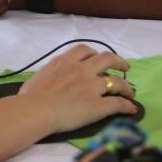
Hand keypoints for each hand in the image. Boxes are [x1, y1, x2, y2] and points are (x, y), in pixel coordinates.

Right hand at [17, 45, 136, 133]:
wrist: (35, 110)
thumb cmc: (30, 96)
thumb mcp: (40, 75)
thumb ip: (50, 72)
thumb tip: (49, 77)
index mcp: (66, 62)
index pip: (85, 50)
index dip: (95, 53)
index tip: (98, 58)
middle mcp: (82, 70)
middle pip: (107, 59)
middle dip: (119, 62)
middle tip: (125, 67)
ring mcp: (92, 87)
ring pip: (117, 82)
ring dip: (126, 87)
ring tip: (130, 92)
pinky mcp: (98, 105)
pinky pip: (118, 103)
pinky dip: (127, 106)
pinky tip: (131, 109)